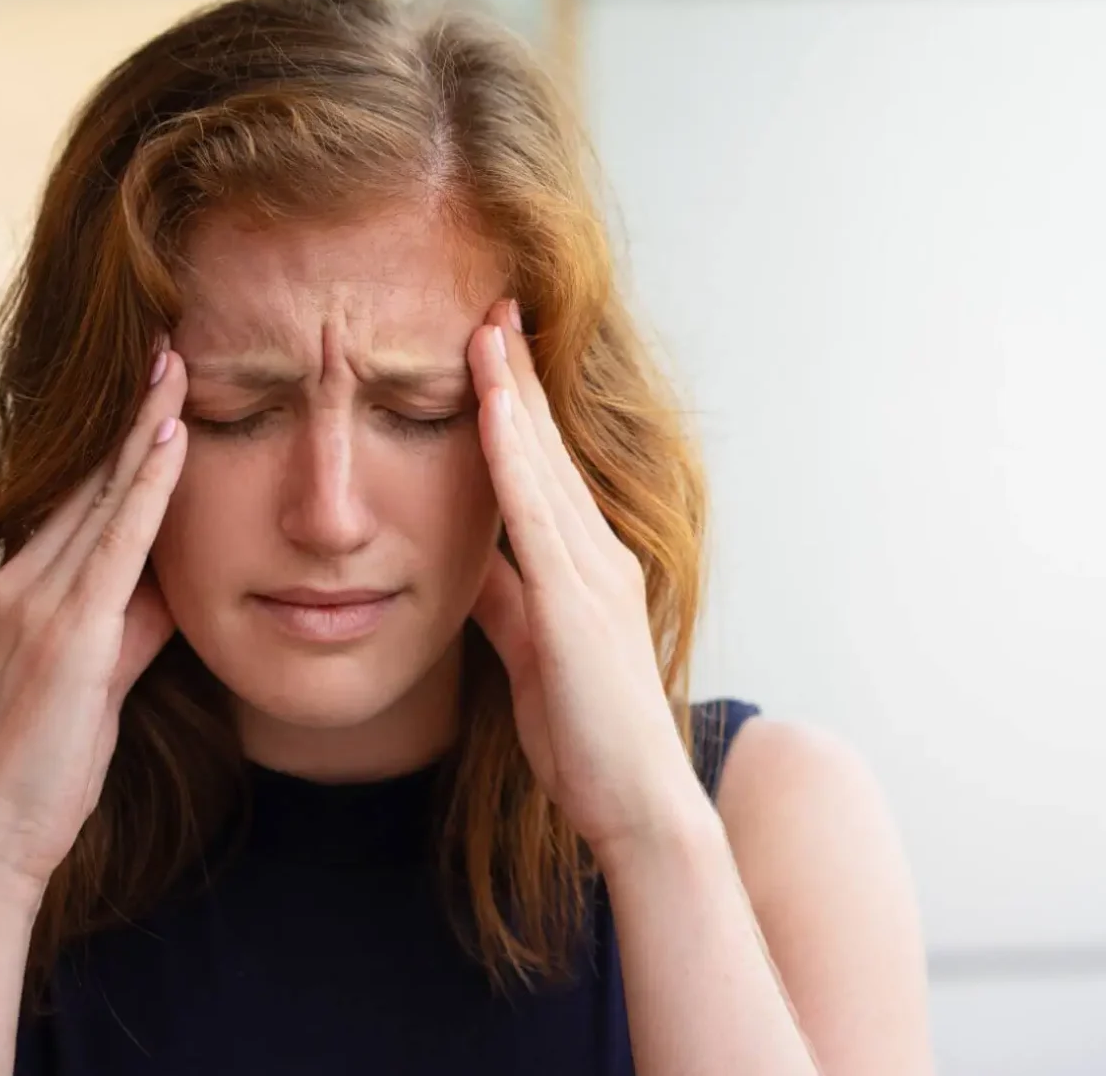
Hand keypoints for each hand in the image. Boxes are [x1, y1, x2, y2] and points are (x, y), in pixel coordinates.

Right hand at [0, 344, 189, 895]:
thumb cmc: (51, 758)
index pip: (84, 494)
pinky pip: (117, 543)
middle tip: (169, 343)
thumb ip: (135, 619)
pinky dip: (147, 488)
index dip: (123, 437)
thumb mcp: (103, 672)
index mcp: (27, 584)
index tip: (157, 381)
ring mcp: (40, 602)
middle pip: (90, 478)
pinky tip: (171, 444)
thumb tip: (175, 581)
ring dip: (145, 429)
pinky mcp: (67, 634)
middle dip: (134, 411)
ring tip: (176, 367)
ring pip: (103, 496)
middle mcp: (23, 579)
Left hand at [466, 302, 707, 860]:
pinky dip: (511, 454)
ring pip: (542, 464)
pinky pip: (535, 513)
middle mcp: (599, 554)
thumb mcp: (531, 653)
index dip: (518, 406)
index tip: (491, 349)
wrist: (634, 799)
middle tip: (492, 306)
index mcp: (588, 566)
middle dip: (517, 375)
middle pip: (548, 447)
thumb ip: (505, 599)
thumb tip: (471, 557)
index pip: (544, 469)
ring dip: (512, 392)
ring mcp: (592, 573)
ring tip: (485, 329)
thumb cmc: (586, 736)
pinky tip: (490, 407)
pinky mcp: (576, 602)